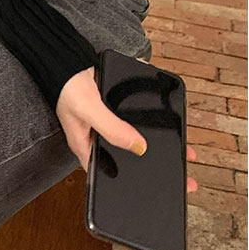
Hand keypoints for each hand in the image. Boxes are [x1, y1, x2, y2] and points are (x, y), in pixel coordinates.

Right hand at [56, 64, 198, 192]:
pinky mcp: (115, 109)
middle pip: (128, 158)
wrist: (65, 56)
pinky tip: (167, 125)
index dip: (130, 185)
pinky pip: (135, 120)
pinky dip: (150, 122)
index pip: (110, 173)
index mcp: (87, 147)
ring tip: (183, 153)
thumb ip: (112, 128)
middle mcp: (98, 138)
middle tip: (183, 178)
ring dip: (157, 143)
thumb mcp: (89, 110)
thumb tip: (139, 146)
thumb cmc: (65, 85)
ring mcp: (107, 124)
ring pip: (135, 139)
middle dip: (154, 167)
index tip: (157, 193)